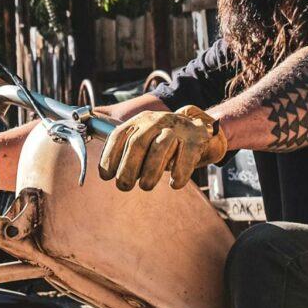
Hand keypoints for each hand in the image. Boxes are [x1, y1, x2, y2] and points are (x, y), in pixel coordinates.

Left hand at [100, 105, 227, 191]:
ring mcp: (177, 127)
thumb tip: (109, 175)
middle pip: (137, 143)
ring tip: (146, 187)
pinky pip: (186, 155)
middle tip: (124, 186)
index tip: (107, 176)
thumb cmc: (165, 141)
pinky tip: (174, 183)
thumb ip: (128, 153)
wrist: (200, 129)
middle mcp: (156, 121)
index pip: (119, 136)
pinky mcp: (196, 138)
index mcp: (139, 121)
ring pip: (160, 148)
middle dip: (128, 167)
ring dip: (151, 171)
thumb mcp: (144, 140)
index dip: (109, 156)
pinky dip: (179, 172)